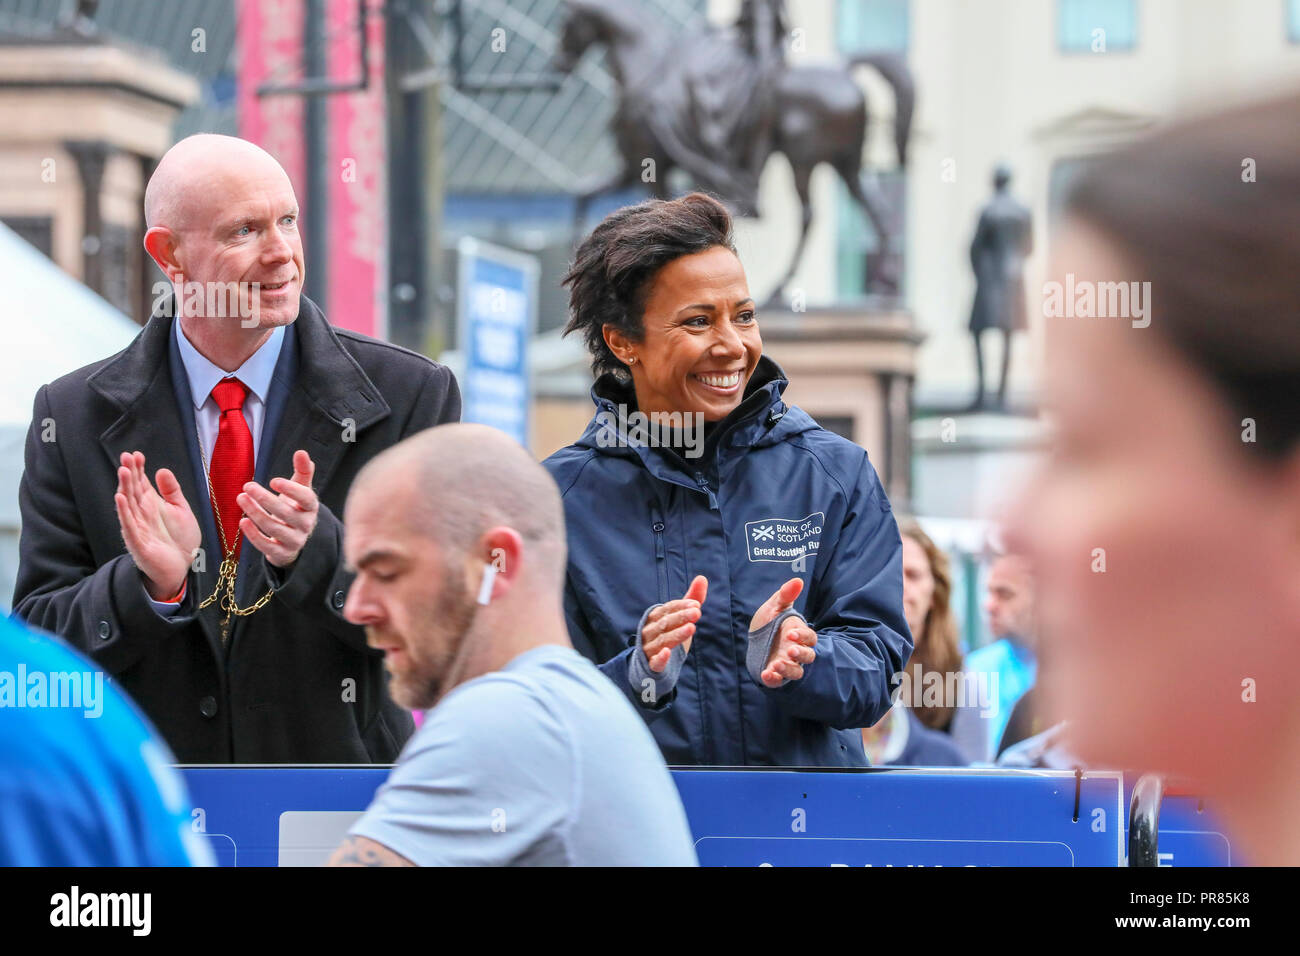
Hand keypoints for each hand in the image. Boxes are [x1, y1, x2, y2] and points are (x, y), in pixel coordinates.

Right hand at [114, 451, 200, 599]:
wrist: (182, 568)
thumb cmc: (180, 539)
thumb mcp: (181, 510)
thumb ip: (172, 491)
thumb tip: (162, 470)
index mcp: (151, 505)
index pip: (141, 483)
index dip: (138, 469)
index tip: (136, 454)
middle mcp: (141, 514)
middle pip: (132, 490)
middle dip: (129, 473)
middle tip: (126, 456)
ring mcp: (138, 527)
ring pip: (128, 504)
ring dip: (124, 487)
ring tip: (122, 471)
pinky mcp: (138, 542)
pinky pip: (129, 525)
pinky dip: (124, 512)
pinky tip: (120, 498)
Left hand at [236, 450, 318, 567]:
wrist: (295, 538)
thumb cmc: (295, 508)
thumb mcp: (300, 489)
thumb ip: (302, 471)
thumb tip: (301, 452)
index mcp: (311, 507)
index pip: (306, 499)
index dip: (291, 490)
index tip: (273, 480)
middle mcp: (306, 525)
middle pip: (286, 513)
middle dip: (265, 499)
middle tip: (247, 486)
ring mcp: (295, 540)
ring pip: (273, 528)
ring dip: (255, 513)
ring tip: (241, 498)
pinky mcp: (282, 553)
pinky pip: (267, 546)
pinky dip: (253, 535)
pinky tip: (242, 522)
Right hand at [640, 575, 706, 672]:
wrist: (651, 664)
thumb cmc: (667, 635)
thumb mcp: (680, 617)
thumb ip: (691, 599)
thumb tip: (702, 578)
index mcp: (654, 617)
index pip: (667, 609)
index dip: (681, 606)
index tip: (696, 604)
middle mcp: (649, 631)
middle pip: (665, 623)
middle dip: (681, 617)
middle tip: (697, 612)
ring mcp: (649, 648)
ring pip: (662, 640)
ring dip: (676, 634)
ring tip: (691, 628)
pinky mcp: (651, 665)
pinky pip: (654, 662)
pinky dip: (660, 658)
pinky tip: (667, 653)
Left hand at [749, 577, 817, 687]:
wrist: (754, 638)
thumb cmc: (770, 622)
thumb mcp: (775, 606)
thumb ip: (785, 595)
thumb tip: (797, 581)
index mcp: (799, 634)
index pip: (810, 638)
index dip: (803, 636)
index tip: (791, 633)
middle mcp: (796, 651)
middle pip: (808, 656)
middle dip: (800, 654)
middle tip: (790, 650)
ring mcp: (787, 664)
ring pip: (796, 671)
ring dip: (788, 669)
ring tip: (776, 664)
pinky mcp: (775, 674)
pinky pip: (779, 681)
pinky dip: (774, 679)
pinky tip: (766, 674)